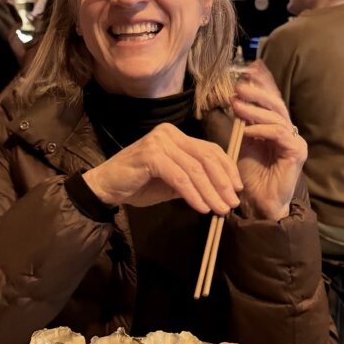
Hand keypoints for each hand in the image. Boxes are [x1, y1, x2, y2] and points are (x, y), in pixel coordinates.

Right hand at [82, 123, 242, 213]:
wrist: (105, 187)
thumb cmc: (137, 185)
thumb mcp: (172, 182)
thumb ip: (193, 180)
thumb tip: (222, 191)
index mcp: (175, 136)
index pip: (209, 149)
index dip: (227, 169)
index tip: (237, 189)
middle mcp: (169, 134)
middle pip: (206, 157)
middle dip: (222, 182)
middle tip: (232, 203)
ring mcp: (159, 142)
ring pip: (195, 169)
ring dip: (211, 192)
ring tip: (220, 209)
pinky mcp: (151, 155)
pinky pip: (180, 177)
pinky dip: (193, 193)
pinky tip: (201, 208)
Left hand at [229, 59, 306, 220]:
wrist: (259, 203)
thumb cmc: (251, 176)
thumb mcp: (243, 144)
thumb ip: (243, 124)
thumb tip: (236, 100)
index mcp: (276, 128)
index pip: (271, 101)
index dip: (263, 84)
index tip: (248, 70)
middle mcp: (288, 132)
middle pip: (276, 105)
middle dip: (257, 92)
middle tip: (238, 86)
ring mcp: (295, 141)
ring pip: (276, 117)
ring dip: (255, 109)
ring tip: (236, 103)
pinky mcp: (296, 152)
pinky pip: (279, 134)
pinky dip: (261, 129)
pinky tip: (246, 129)